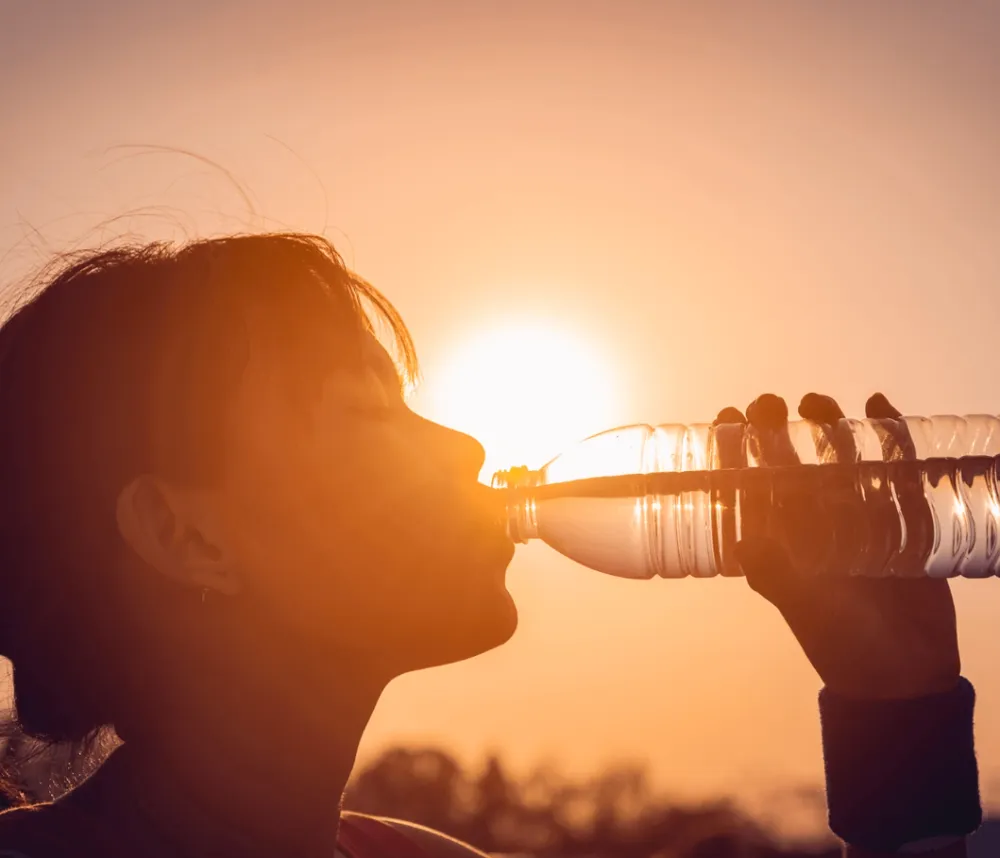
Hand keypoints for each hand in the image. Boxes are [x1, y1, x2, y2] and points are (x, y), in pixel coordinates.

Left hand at [718, 392, 959, 700]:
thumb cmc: (840, 640)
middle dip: (775, 427)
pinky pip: (894, 466)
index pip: (749, 482)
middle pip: (790, 459)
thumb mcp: (802, 603)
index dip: (733, 449)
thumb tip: (745, 542)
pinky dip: (889, 434)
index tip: (725, 417)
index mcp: (779, 537)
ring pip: (837, 455)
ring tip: (815, 402)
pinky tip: (878, 406)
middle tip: (767, 403)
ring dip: (827, 423)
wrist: (903, 672)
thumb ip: (775, 572)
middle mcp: (813, 520)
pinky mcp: (902, 515)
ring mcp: (857, 514)